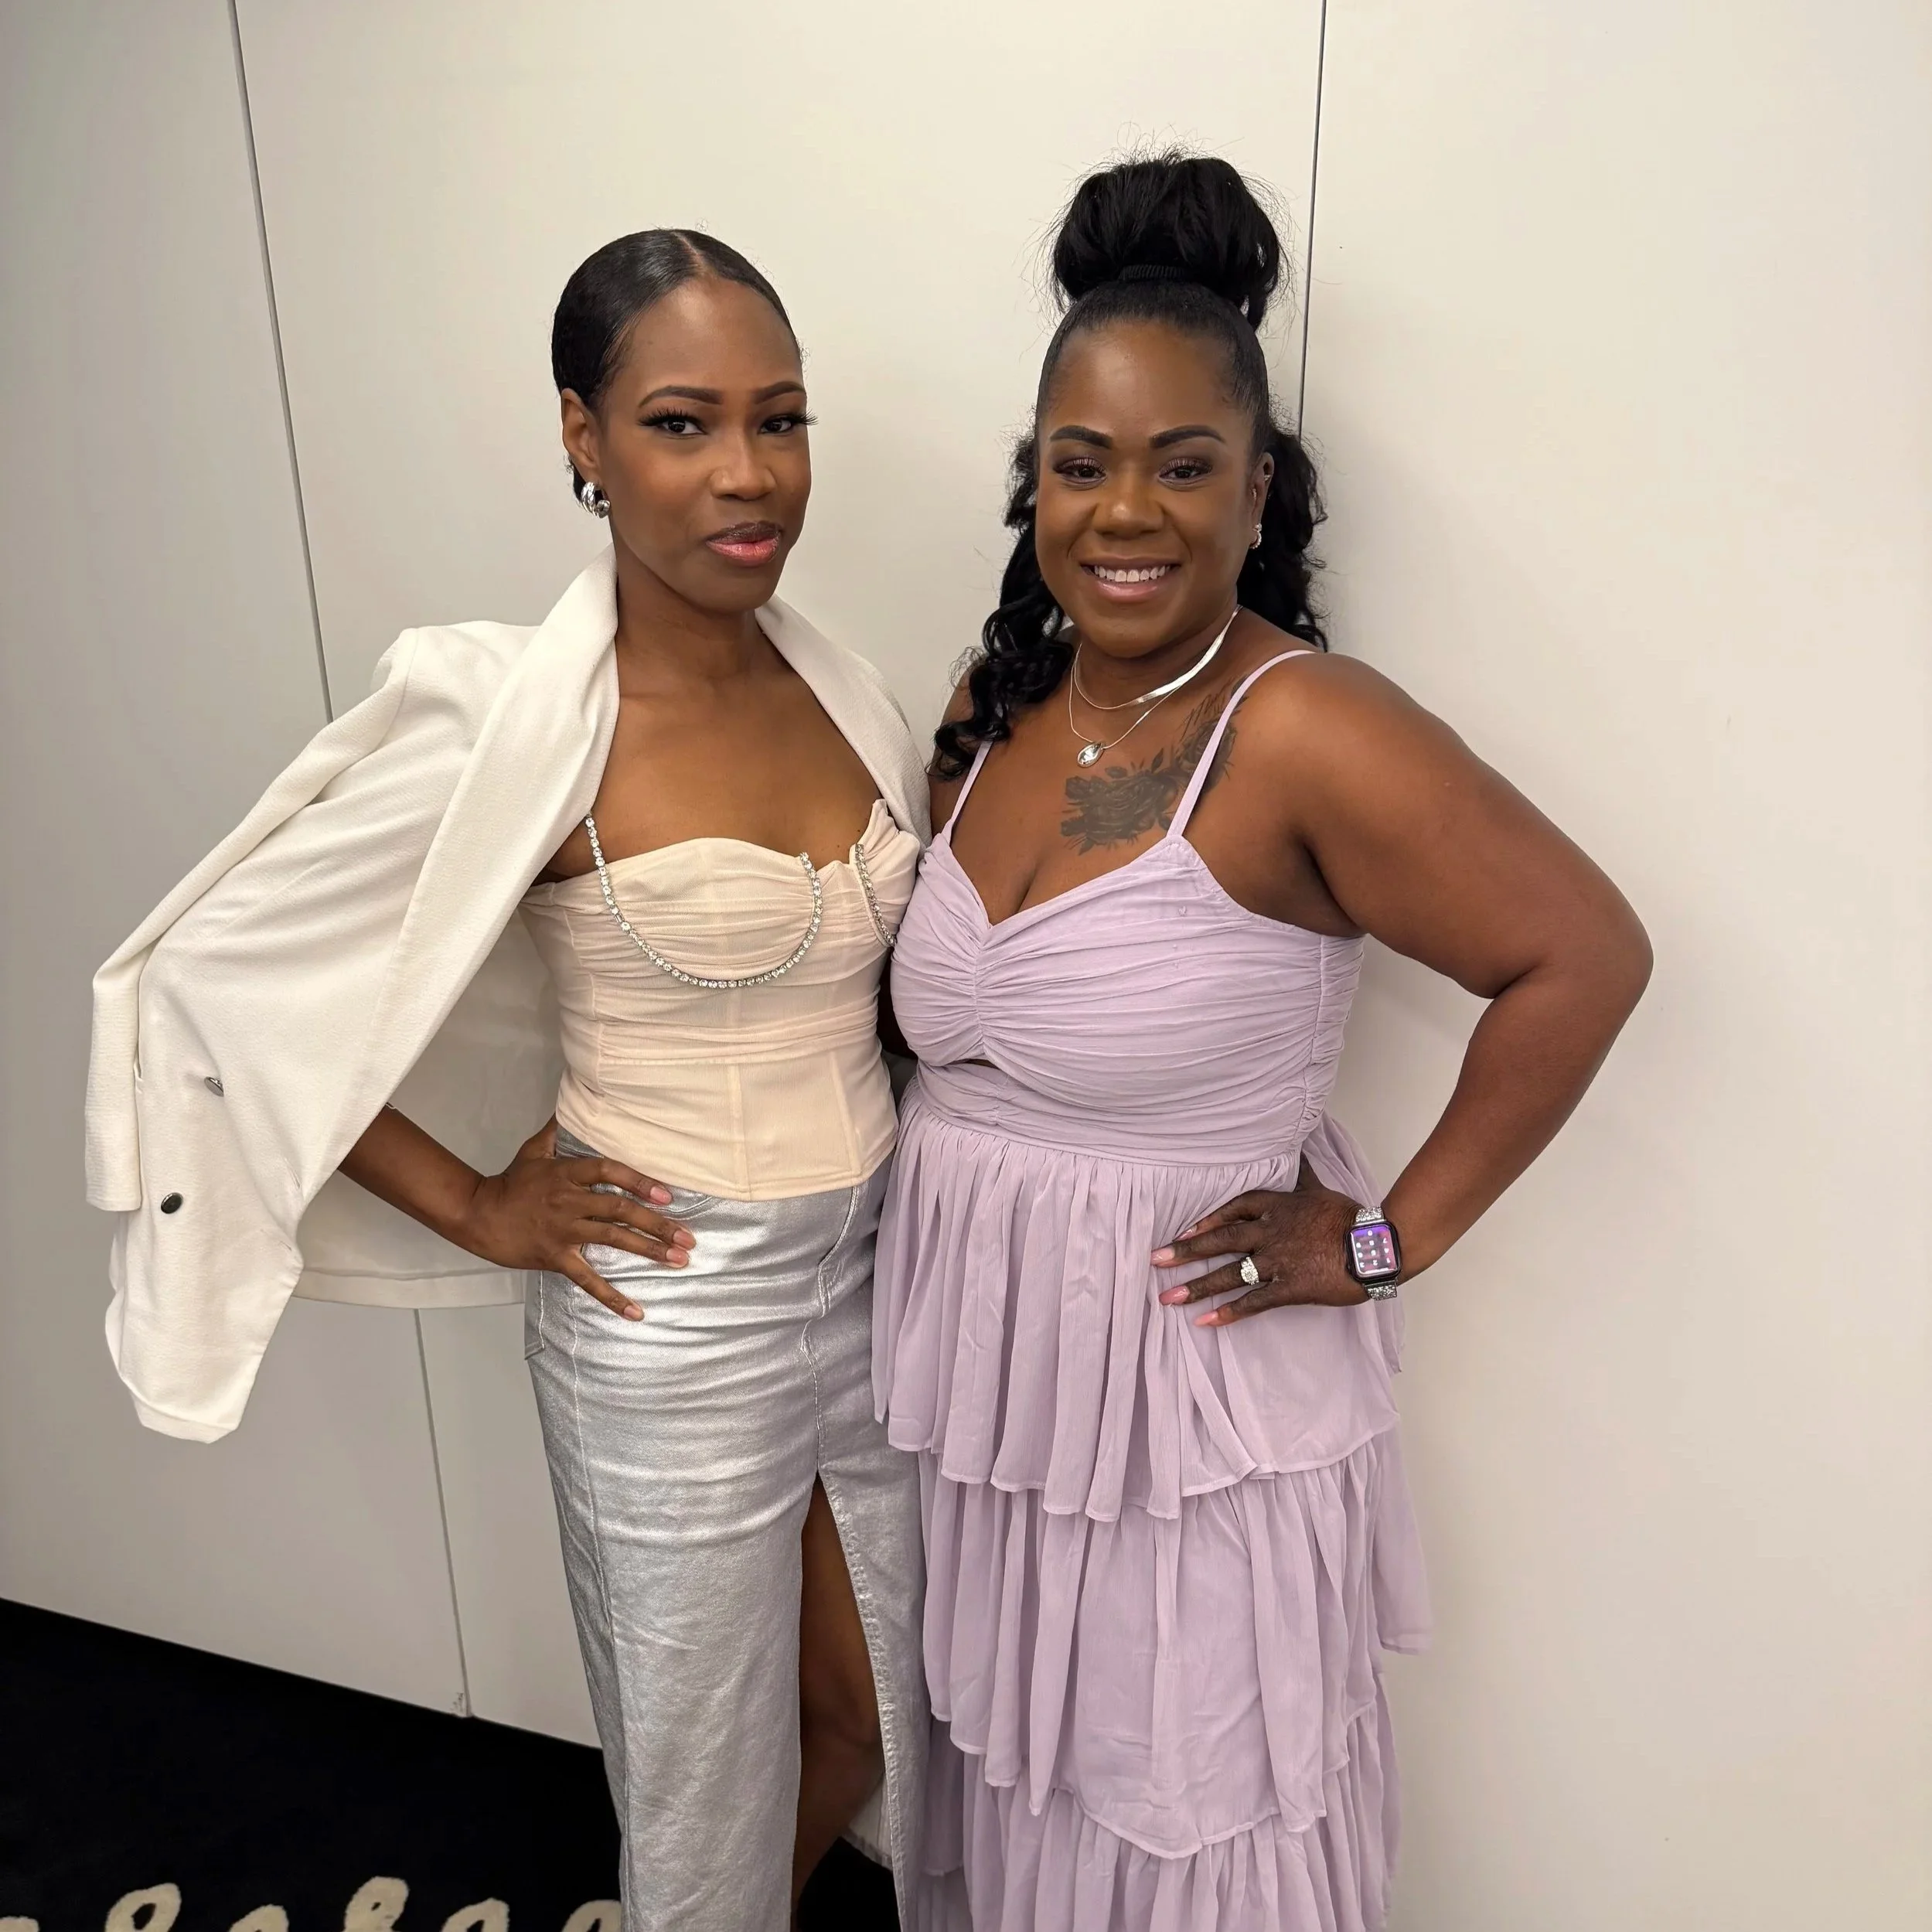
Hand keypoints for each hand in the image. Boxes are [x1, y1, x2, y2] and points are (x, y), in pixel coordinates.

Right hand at [459, 1119, 694, 1321]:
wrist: (477, 1214)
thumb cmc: (510, 1181)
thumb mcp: (533, 1149)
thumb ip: (559, 1130)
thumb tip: (575, 1103)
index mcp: (567, 1174)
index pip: (608, 1172)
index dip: (638, 1181)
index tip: (666, 1194)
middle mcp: (569, 1201)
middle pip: (618, 1211)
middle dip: (657, 1223)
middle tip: (688, 1237)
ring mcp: (563, 1231)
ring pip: (612, 1240)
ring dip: (648, 1250)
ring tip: (679, 1259)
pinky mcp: (555, 1257)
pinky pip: (587, 1280)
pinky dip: (612, 1297)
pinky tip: (636, 1311)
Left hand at [1151, 1158, 1365, 1324]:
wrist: (1376, 1246)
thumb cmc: (1348, 1217)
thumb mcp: (1319, 1188)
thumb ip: (1302, 1173)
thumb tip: (1299, 1146)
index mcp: (1276, 1207)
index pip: (1233, 1209)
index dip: (1206, 1219)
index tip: (1184, 1229)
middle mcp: (1270, 1232)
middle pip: (1220, 1240)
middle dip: (1185, 1250)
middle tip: (1155, 1260)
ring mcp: (1277, 1261)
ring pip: (1229, 1273)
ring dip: (1197, 1286)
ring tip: (1168, 1298)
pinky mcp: (1289, 1288)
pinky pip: (1253, 1302)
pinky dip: (1228, 1313)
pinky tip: (1205, 1322)